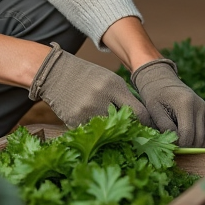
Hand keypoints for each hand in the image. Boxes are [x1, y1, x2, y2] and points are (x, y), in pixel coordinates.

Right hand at [29, 44, 153, 128]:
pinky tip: (92, 124)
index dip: (145, 123)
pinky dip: (93, 131)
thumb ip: (124, 97)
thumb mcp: (109, 79)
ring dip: (110, 131)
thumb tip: (143, 118)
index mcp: (114, 86)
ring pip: (108, 131)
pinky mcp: (74, 120)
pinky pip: (91, 133)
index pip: (139, 112)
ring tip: (108, 127)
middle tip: (130, 132)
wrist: (55, 72)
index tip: (148, 128)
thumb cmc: (87, 76)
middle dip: (128, 129)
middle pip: (124, 125)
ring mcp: (87, 111)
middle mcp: (102, 98)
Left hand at [130, 59, 204, 146]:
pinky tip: (188, 139)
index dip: (178, 145)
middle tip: (174, 146)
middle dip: (187, 147)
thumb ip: (164, 126)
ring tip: (179, 142)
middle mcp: (200, 106)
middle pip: (199, 139)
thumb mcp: (154, 109)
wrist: (163, 82)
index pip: (187, 135)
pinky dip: (201, 141)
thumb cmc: (155, 96)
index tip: (168, 145)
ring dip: (194, 145)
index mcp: (186, 103)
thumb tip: (175, 143)